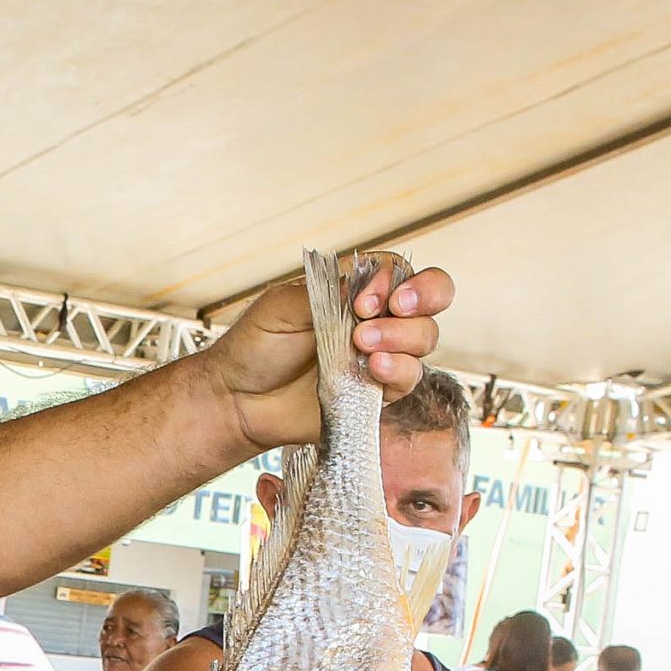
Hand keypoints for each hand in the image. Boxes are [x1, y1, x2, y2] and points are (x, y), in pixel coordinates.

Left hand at [203, 258, 453, 451]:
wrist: (238, 398)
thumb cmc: (257, 346)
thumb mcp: (282, 305)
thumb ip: (326, 292)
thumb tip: (365, 288)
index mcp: (358, 292)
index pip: (402, 272)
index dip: (397, 280)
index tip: (363, 299)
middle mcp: (378, 321)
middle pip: (433, 299)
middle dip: (422, 297)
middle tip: (390, 308)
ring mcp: (381, 357)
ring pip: (425, 338)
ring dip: (402, 336)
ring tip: (362, 344)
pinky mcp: (377, 394)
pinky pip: (408, 380)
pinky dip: (398, 370)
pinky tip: (373, 367)